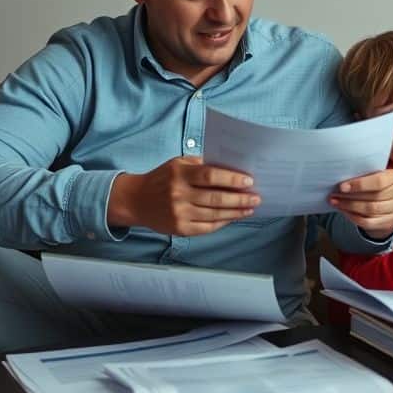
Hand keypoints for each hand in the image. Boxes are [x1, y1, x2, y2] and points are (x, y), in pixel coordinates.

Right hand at [107, 156, 258, 236]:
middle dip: (240, 199)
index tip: (249, 181)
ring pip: (214, 214)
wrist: (136, 200)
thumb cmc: (162, 178)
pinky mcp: (179, 229)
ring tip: (250, 208)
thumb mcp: (178, 164)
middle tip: (256, 197)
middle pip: (216, 198)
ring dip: (236, 212)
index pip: (210, 176)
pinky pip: (207, 227)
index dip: (232, 179)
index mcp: (180, 174)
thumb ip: (202, 165)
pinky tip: (233, 217)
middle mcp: (179, 194)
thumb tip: (232, 169)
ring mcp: (179, 213)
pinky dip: (223, 222)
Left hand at [329, 169, 392, 238]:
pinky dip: (354, 217)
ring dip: (349, 206)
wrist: (389, 203)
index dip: (360, 184)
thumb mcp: (376, 173)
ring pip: (370, 210)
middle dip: (350, 196)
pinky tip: (343, 211)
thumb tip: (341, 171)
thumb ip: (364, 172)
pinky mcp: (390, 222)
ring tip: (335, 202)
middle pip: (374, 197)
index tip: (342, 186)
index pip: (379, 181)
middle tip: (333, 195)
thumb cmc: (377, 184)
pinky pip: (369, 222)